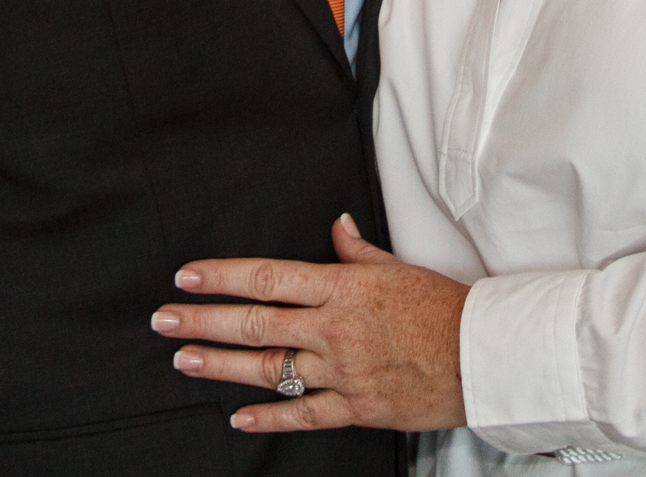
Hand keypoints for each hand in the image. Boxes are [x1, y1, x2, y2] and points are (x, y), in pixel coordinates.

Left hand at [152, 214, 468, 432]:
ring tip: (183, 360)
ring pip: (267, 369)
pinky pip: (301, 415)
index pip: (268, 277)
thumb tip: (337, 227)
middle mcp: (333, 328)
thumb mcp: (399, 268)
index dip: (222, 277)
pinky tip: (238, 417)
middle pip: (254, 323)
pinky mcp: (355, 408)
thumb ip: (358, 253)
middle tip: (164, 320)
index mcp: (342, 288)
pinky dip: (267, 418)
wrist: (481, 356)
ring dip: (219, 365)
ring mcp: (341, 371)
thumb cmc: (444, 309)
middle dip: (202, 321)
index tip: (188, 276)